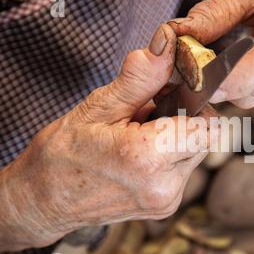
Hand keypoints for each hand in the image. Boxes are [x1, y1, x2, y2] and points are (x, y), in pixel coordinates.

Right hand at [0, 24, 216, 253]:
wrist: (45, 201)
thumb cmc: (63, 154)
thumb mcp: (97, 108)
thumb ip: (139, 79)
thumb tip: (166, 46)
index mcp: (147, 157)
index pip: (208, 126)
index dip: (195, 105)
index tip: (171, 97)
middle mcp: (164, 185)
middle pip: (205, 139)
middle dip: (184, 120)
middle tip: (148, 116)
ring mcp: (166, 200)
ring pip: (196, 155)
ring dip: (177, 139)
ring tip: (140, 138)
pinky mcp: (165, 206)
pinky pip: (183, 171)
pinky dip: (170, 158)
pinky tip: (141, 156)